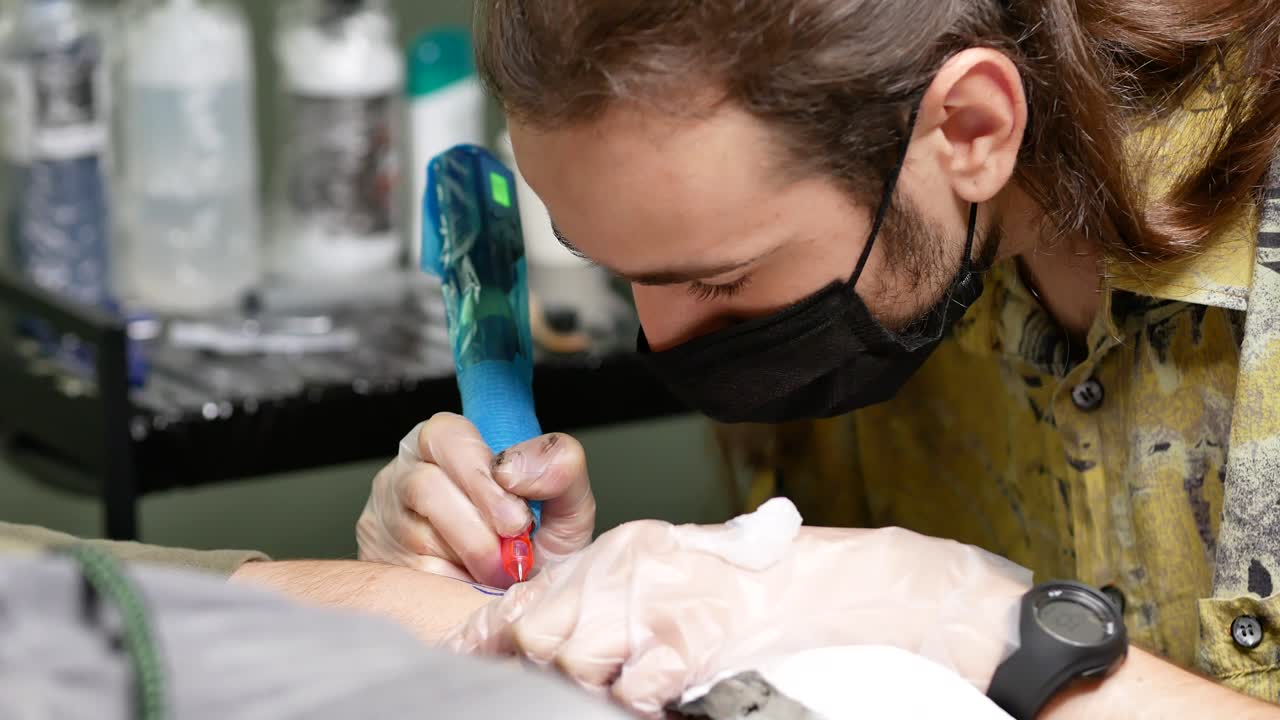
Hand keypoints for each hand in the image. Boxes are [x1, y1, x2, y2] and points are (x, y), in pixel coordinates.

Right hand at [357, 413, 595, 587]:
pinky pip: (410, 574)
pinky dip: (451, 584)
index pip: (446, 436)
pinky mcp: (377, 564)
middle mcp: (405, 476)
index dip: (479, 472)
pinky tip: (471, 584)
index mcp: (447, 447)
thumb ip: (562, 472)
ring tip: (499, 571)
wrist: (512, 609)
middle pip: (424, 485)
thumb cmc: (535, 552)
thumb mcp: (564, 509)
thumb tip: (516, 469)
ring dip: (468, 558)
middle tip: (511, 551)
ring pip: (417, 533)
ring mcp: (384, 520)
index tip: (516, 516)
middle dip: (477, 523)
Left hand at [449, 515, 1030, 717]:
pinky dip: (643, 701)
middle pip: (543, 635)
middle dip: (557, 667)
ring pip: (578, 663)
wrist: (841, 596)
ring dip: (602, 686)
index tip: (479, 660)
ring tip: (644, 678)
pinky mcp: (688, 638)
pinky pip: (630, 689)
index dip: (495, 638)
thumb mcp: (666, 582)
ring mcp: (658, 601)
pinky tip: (671, 692)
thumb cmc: (757, 592)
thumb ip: (601, 606)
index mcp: (622, 547)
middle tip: (602, 675)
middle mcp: (630, 566)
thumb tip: (525, 640)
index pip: (527, 596)